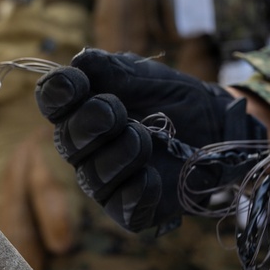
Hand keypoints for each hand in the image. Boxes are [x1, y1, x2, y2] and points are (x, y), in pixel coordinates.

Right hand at [35, 48, 265, 232]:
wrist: (216, 125)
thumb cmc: (170, 97)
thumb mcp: (144, 75)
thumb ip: (112, 69)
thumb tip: (80, 61)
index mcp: (81, 109)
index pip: (54, 103)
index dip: (58, 93)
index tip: (76, 81)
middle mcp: (87, 148)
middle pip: (67, 142)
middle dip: (88, 124)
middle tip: (115, 110)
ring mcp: (107, 181)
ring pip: (93, 178)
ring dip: (117, 155)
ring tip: (143, 138)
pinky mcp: (133, 208)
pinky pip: (122, 208)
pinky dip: (136, 191)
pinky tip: (151, 176)